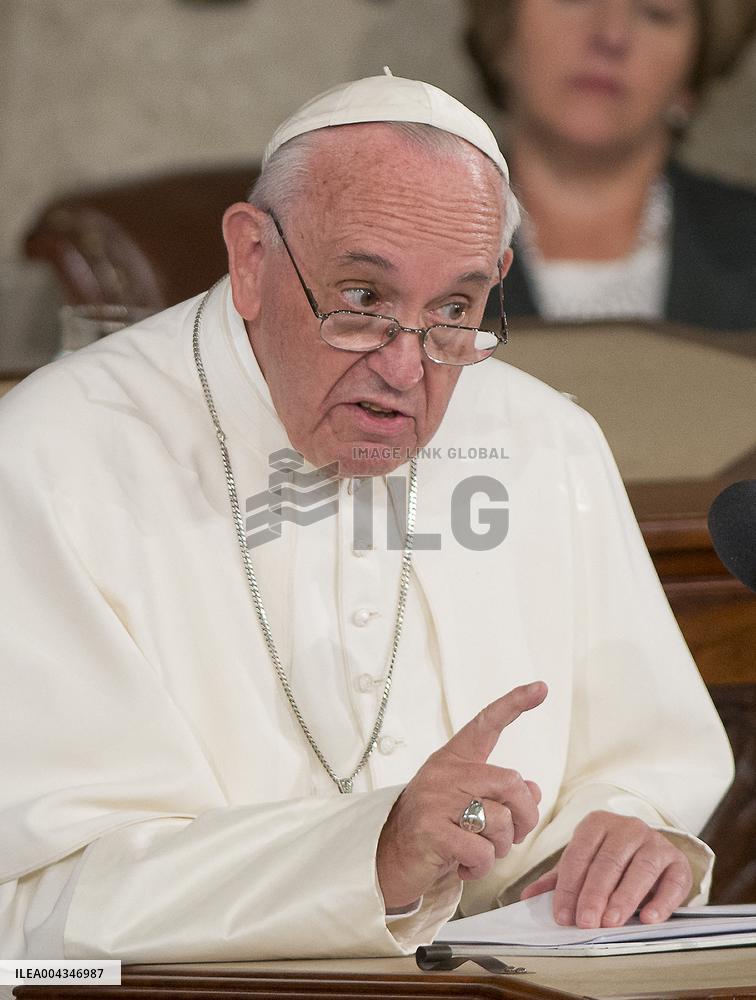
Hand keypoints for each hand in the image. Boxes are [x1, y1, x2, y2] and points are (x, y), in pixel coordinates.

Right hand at [376, 681, 546, 908]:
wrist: (386, 857)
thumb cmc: (434, 829)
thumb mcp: (466, 804)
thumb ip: (499, 793)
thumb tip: (534, 790)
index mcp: (453, 760)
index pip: (486, 724)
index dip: (515, 704)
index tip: (541, 688)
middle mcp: (445, 774)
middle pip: (510, 782)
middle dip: (525, 816)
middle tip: (514, 834)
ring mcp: (435, 801)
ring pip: (500, 822)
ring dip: (502, 848)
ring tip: (479, 852)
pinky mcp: (431, 832)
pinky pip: (482, 851)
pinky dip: (482, 867)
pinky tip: (464, 866)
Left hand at [520, 811, 692, 926]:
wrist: (653, 850)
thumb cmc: (612, 859)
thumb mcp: (584, 862)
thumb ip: (559, 879)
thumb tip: (528, 896)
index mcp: (597, 823)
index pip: (579, 854)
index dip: (569, 886)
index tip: (563, 916)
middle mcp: (628, 827)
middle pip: (608, 862)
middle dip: (595, 895)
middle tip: (586, 922)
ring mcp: (655, 842)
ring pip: (640, 869)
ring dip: (624, 898)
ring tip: (611, 922)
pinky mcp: (678, 862)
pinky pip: (672, 882)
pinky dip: (661, 901)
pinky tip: (648, 918)